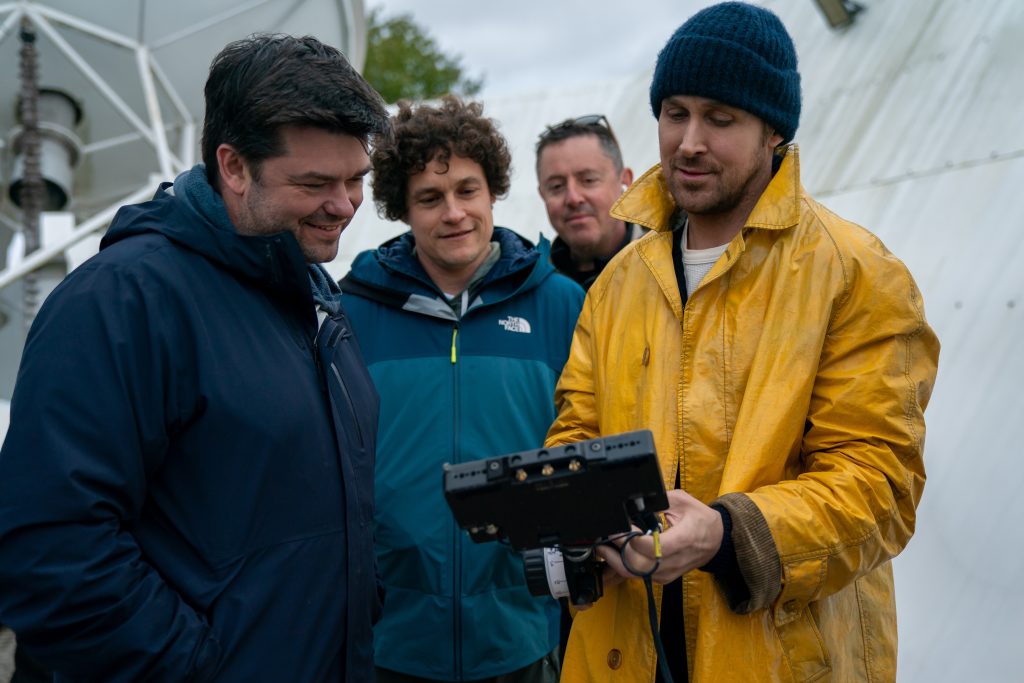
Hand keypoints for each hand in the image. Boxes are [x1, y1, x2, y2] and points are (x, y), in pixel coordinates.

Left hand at [596, 489, 723, 583]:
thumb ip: (658, 500)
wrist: (717, 541)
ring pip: (635, 573)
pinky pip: (639, 575)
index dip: (632, 539)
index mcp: (683, 540)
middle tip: (603, 537)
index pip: (652, 547)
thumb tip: (634, 501)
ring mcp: (668, 572)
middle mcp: (675, 561)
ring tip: (603, 546)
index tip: (620, 526)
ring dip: (616, 561)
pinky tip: (615, 554)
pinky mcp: (663, 577)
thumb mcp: (682, 501)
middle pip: (638, 564)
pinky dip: (624, 566)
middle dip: (616, 551)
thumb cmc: (700, 519)